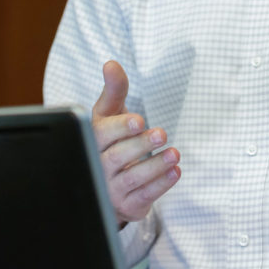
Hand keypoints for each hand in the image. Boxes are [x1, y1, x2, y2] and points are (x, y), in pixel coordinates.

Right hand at [92, 60, 180, 226]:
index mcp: (92, 142)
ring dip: (154, 166)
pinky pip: (144, 196)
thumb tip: (111, 64)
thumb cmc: (112, 139)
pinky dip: (161, 185)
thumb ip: (114, 89)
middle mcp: (98, 167)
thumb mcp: (111, 113)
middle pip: (116, 158)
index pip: (101, 135)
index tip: (140, 120)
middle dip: (140, 146)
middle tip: (162, 133)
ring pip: (131, 179)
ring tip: (175, 154)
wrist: (110, 182)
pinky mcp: (128, 205)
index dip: (120, 128)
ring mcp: (111, 189)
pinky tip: (175, 171)